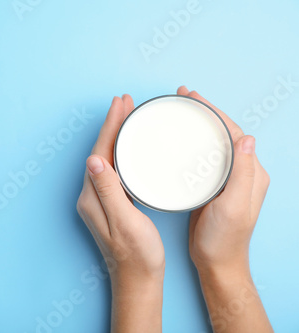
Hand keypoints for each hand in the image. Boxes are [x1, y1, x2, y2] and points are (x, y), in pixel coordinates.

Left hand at [76, 95, 163, 332]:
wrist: (137, 279)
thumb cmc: (136, 254)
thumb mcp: (124, 221)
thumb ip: (109, 190)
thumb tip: (93, 159)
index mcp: (93, 197)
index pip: (100, 152)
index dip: (110, 127)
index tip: (120, 104)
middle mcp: (92, 195)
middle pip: (101, 151)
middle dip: (112, 125)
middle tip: (125, 102)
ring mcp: (100, 199)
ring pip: (107, 159)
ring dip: (116, 136)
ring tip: (128, 117)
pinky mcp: (111, 204)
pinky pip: (114, 169)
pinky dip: (121, 152)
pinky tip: (130, 148)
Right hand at [178, 86, 272, 331]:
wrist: (216, 262)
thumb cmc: (224, 238)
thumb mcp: (234, 206)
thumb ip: (241, 173)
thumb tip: (247, 137)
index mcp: (251, 173)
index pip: (234, 132)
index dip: (215, 112)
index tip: (195, 97)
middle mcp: (241, 172)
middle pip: (223, 132)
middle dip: (205, 112)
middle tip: (184, 96)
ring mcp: (226, 179)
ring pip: (212, 142)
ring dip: (198, 124)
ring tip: (180, 111)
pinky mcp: (211, 187)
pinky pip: (203, 157)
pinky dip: (192, 143)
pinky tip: (179, 140)